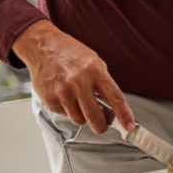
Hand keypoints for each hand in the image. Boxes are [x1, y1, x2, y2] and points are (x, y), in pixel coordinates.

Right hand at [12, 20, 133, 134]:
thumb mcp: (94, 62)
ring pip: (79, 120)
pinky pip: (64, 114)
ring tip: (81, 102)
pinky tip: (66, 96)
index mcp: (95, 71)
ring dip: (83, 116)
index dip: (124, 114)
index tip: (129, 126)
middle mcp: (79, 83)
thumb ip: (104, 83)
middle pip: (95, 117)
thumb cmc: (71, 53)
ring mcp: (62, 92)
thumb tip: (112, 105)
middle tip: (103, 124)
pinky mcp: (49, 99)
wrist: (43, 46)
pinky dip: (68, 110)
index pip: (115, 97)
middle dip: (102, 126)